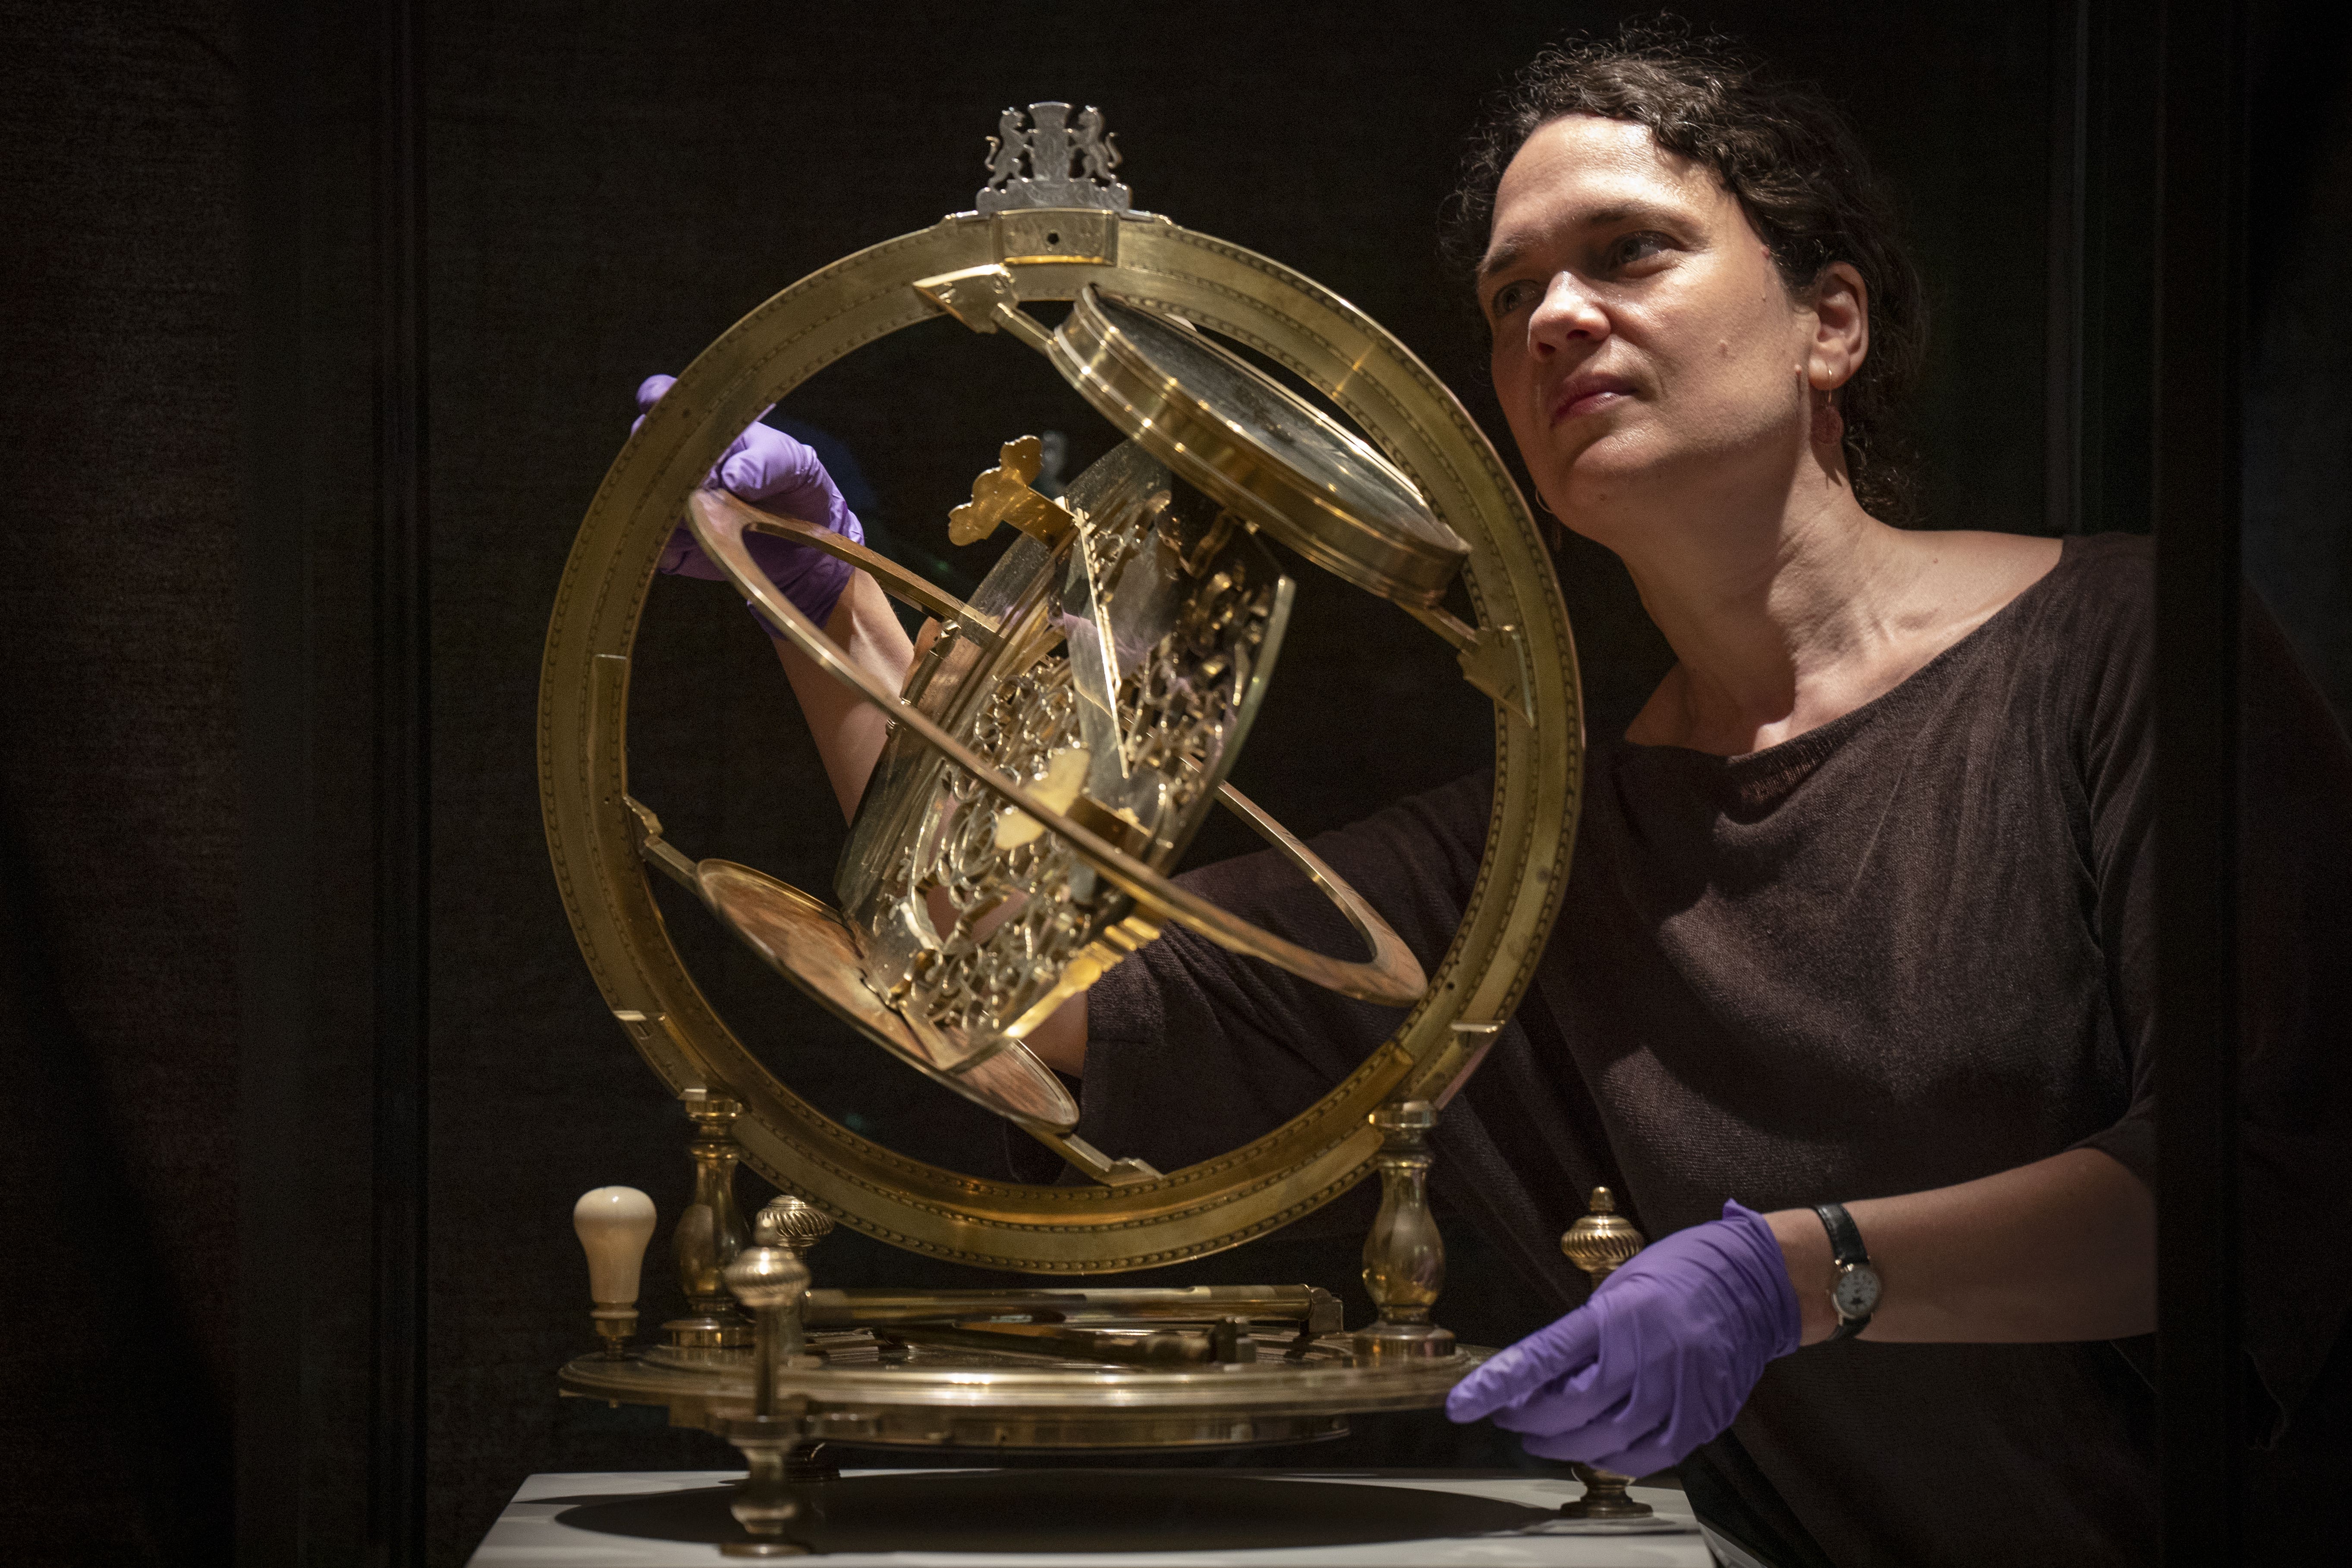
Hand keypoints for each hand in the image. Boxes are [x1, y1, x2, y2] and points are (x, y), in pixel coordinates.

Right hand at [633, 373, 863, 628]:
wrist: (806, 547)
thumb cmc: (795, 487)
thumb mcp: (794, 464)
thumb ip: (766, 463)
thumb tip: (730, 478)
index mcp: (702, 429)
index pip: (664, 400)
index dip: (656, 399)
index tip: (658, 404)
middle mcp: (678, 463)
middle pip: (643, 452)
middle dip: (662, 463)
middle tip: (703, 481)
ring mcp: (671, 504)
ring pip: (644, 500)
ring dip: (668, 509)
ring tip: (709, 517)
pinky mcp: (673, 546)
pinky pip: (656, 546)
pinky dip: (671, 546)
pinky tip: (703, 545)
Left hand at [1445, 1200, 1799, 1475]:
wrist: (1753, 1282)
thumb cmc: (1679, 1273)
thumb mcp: (1618, 1288)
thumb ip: (1582, 1336)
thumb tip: (1537, 1377)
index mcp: (1618, 1315)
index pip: (1543, 1357)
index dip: (1498, 1385)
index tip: (1462, 1407)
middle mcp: (1647, 1356)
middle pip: (1570, 1409)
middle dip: (1526, 1419)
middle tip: (1507, 1416)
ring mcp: (1678, 1390)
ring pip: (1605, 1440)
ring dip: (1562, 1445)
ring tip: (1541, 1438)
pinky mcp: (1702, 1416)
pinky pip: (1648, 1455)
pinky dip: (1613, 1458)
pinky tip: (1595, 1448)